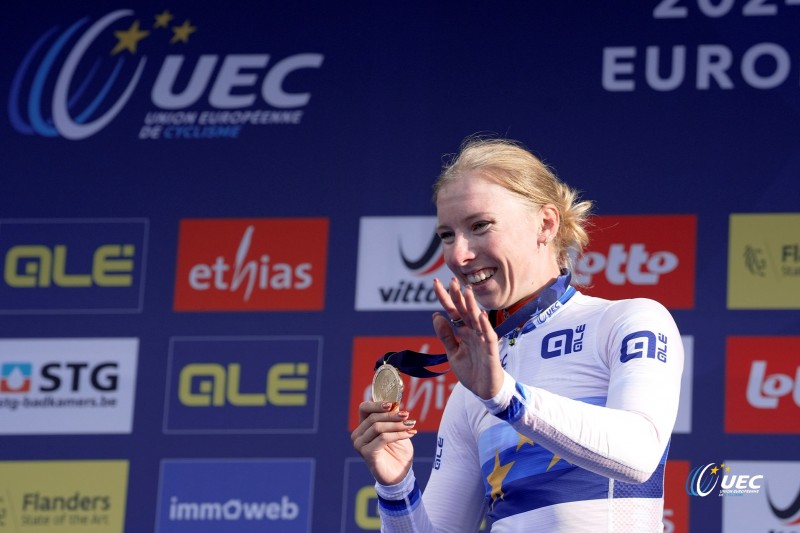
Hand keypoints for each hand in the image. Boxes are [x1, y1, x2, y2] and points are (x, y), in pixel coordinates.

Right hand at [351, 401, 416, 484]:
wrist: (400, 475)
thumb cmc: (398, 452)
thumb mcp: (398, 430)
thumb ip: (394, 417)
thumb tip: (395, 403)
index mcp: (363, 426)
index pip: (364, 408)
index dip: (377, 403)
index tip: (392, 403)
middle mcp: (358, 435)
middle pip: (373, 417)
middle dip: (391, 415)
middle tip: (407, 414)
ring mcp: (360, 445)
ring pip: (378, 427)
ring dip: (397, 425)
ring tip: (410, 425)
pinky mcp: (367, 454)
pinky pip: (383, 438)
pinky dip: (398, 434)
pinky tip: (410, 434)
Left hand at [432, 277, 503, 399]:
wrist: (484, 390)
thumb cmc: (471, 371)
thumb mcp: (453, 352)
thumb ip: (446, 335)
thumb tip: (436, 315)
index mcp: (463, 331)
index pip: (452, 311)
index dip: (445, 298)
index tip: (435, 283)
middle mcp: (473, 332)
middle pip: (464, 311)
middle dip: (458, 296)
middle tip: (451, 280)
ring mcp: (482, 340)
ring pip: (476, 319)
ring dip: (472, 305)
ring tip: (466, 291)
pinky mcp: (491, 351)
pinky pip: (488, 336)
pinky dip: (484, 325)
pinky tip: (480, 315)